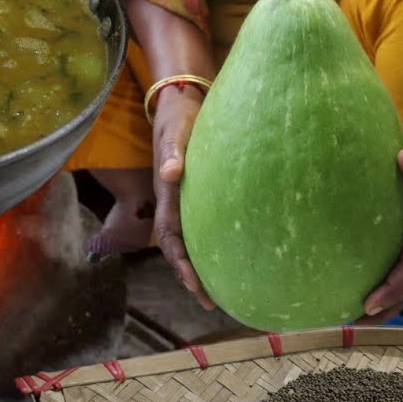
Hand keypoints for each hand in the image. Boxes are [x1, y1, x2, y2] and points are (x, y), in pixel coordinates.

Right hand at [152, 86, 216, 309]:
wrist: (184, 100)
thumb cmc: (180, 115)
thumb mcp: (175, 129)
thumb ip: (173, 150)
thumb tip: (170, 173)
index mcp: (167, 193)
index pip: (171, 237)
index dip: (181, 264)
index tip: (195, 284)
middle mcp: (176, 201)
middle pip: (181, 248)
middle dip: (193, 276)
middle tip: (211, 302)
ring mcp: (188, 199)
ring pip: (194, 239)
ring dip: (204, 265)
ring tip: (223, 290)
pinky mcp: (202, 192)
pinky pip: (206, 224)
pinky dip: (216, 244)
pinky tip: (235, 254)